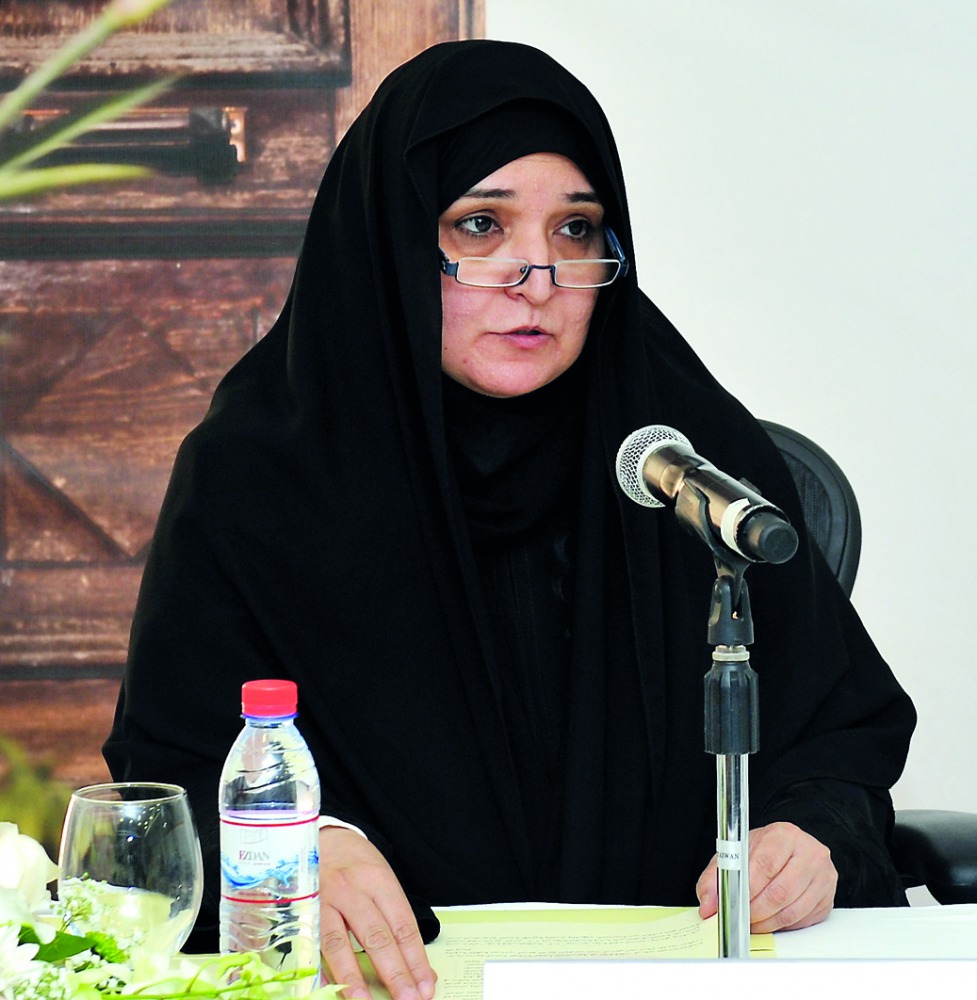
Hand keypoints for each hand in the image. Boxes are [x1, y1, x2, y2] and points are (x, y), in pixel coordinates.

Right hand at [318, 827, 436, 999]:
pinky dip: (319, 969)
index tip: (425, 987)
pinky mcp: (300, 911)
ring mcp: (322, 900)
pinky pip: (309, 944)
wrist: (322, 838)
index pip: (402, 925)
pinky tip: (329, 990)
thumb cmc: (357, 865)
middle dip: (394, 972)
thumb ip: (398, 922)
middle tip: (407, 999)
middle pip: (376, 935)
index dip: (415, 959)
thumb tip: (421, 969)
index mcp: (378, 880)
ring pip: (338, 943)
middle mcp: (351, 889)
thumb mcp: (383, 882)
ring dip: (353, 978)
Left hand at [695, 822, 836, 931]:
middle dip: (755, 911)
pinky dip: (782, 926)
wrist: (791, 849)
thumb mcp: (736, 853)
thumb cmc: (763, 850)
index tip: (732, 903)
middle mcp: (809, 852)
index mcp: (784, 835)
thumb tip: (709, 905)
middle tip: (740, 918)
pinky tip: (769, 921)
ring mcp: (823, 876)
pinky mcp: (828, 898)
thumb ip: (716, 876)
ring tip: (751, 922)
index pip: (765, 865)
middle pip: (780, 891)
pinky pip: (803, 921)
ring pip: (792, 910)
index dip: (747, 889)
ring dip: (767, 923)